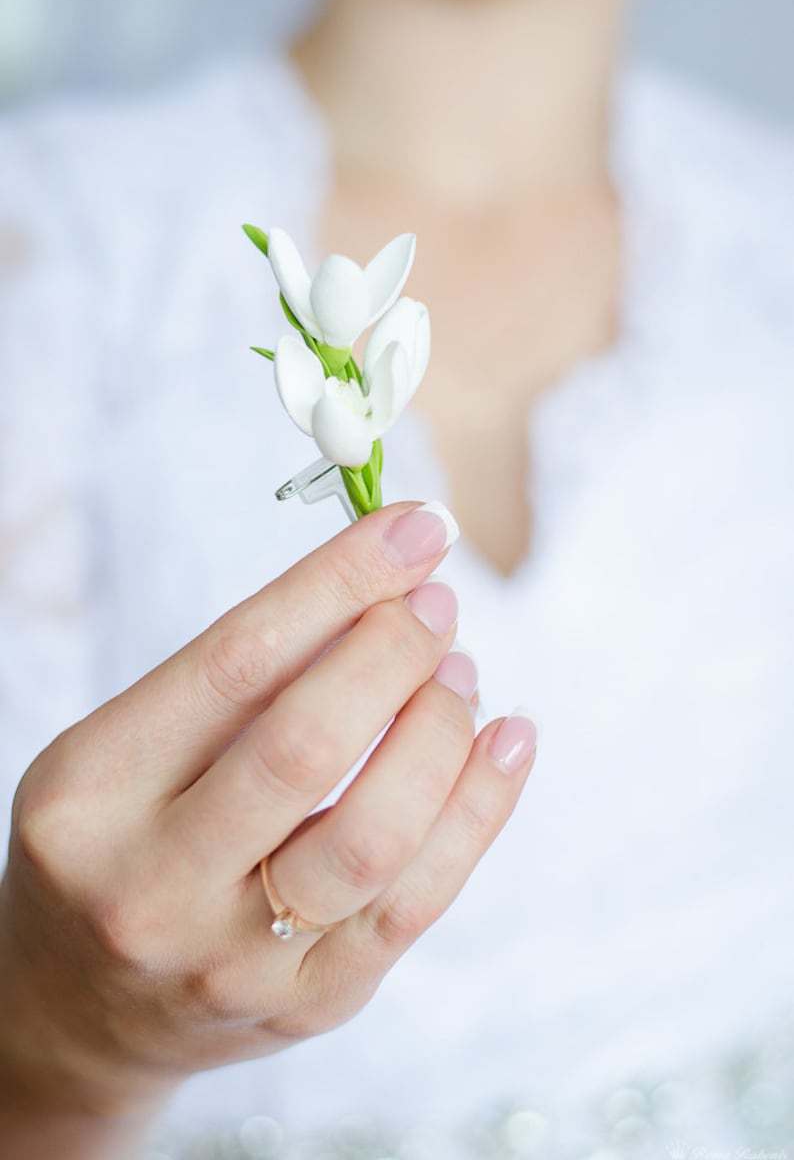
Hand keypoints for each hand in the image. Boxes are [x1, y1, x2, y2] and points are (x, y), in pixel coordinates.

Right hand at [0, 501, 536, 1135]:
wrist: (83, 1005)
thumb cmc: (115, 841)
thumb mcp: (126, 748)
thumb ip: (236, 681)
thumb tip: (381, 581)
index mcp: (88, 795)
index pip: (234, 664)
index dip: (338, 582)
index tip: (414, 526)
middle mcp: (150, 888)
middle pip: (306, 748)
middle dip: (395, 652)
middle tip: (436, 605)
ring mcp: (234, 963)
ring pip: (376, 836)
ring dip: (442, 731)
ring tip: (461, 674)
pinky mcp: (314, 1002)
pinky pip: (418, 899)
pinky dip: (481, 807)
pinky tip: (505, 742)